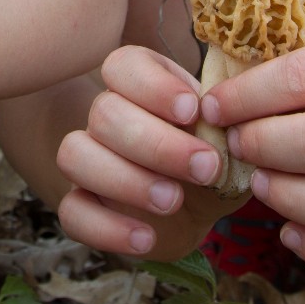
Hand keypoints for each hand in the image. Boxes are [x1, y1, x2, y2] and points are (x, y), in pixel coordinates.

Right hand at [54, 46, 245, 257]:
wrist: (198, 208)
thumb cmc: (212, 158)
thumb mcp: (228, 136)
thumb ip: (226, 123)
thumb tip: (233, 118)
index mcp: (141, 86)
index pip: (123, 65)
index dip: (152, 85)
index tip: (193, 110)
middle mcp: (106, 116)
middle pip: (104, 112)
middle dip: (156, 143)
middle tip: (205, 167)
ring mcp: (88, 160)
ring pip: (74, 155)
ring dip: (126, 180)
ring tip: (173, 200)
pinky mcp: (81, 205)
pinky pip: (71, 212)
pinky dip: (107, 228)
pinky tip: (146, 237)